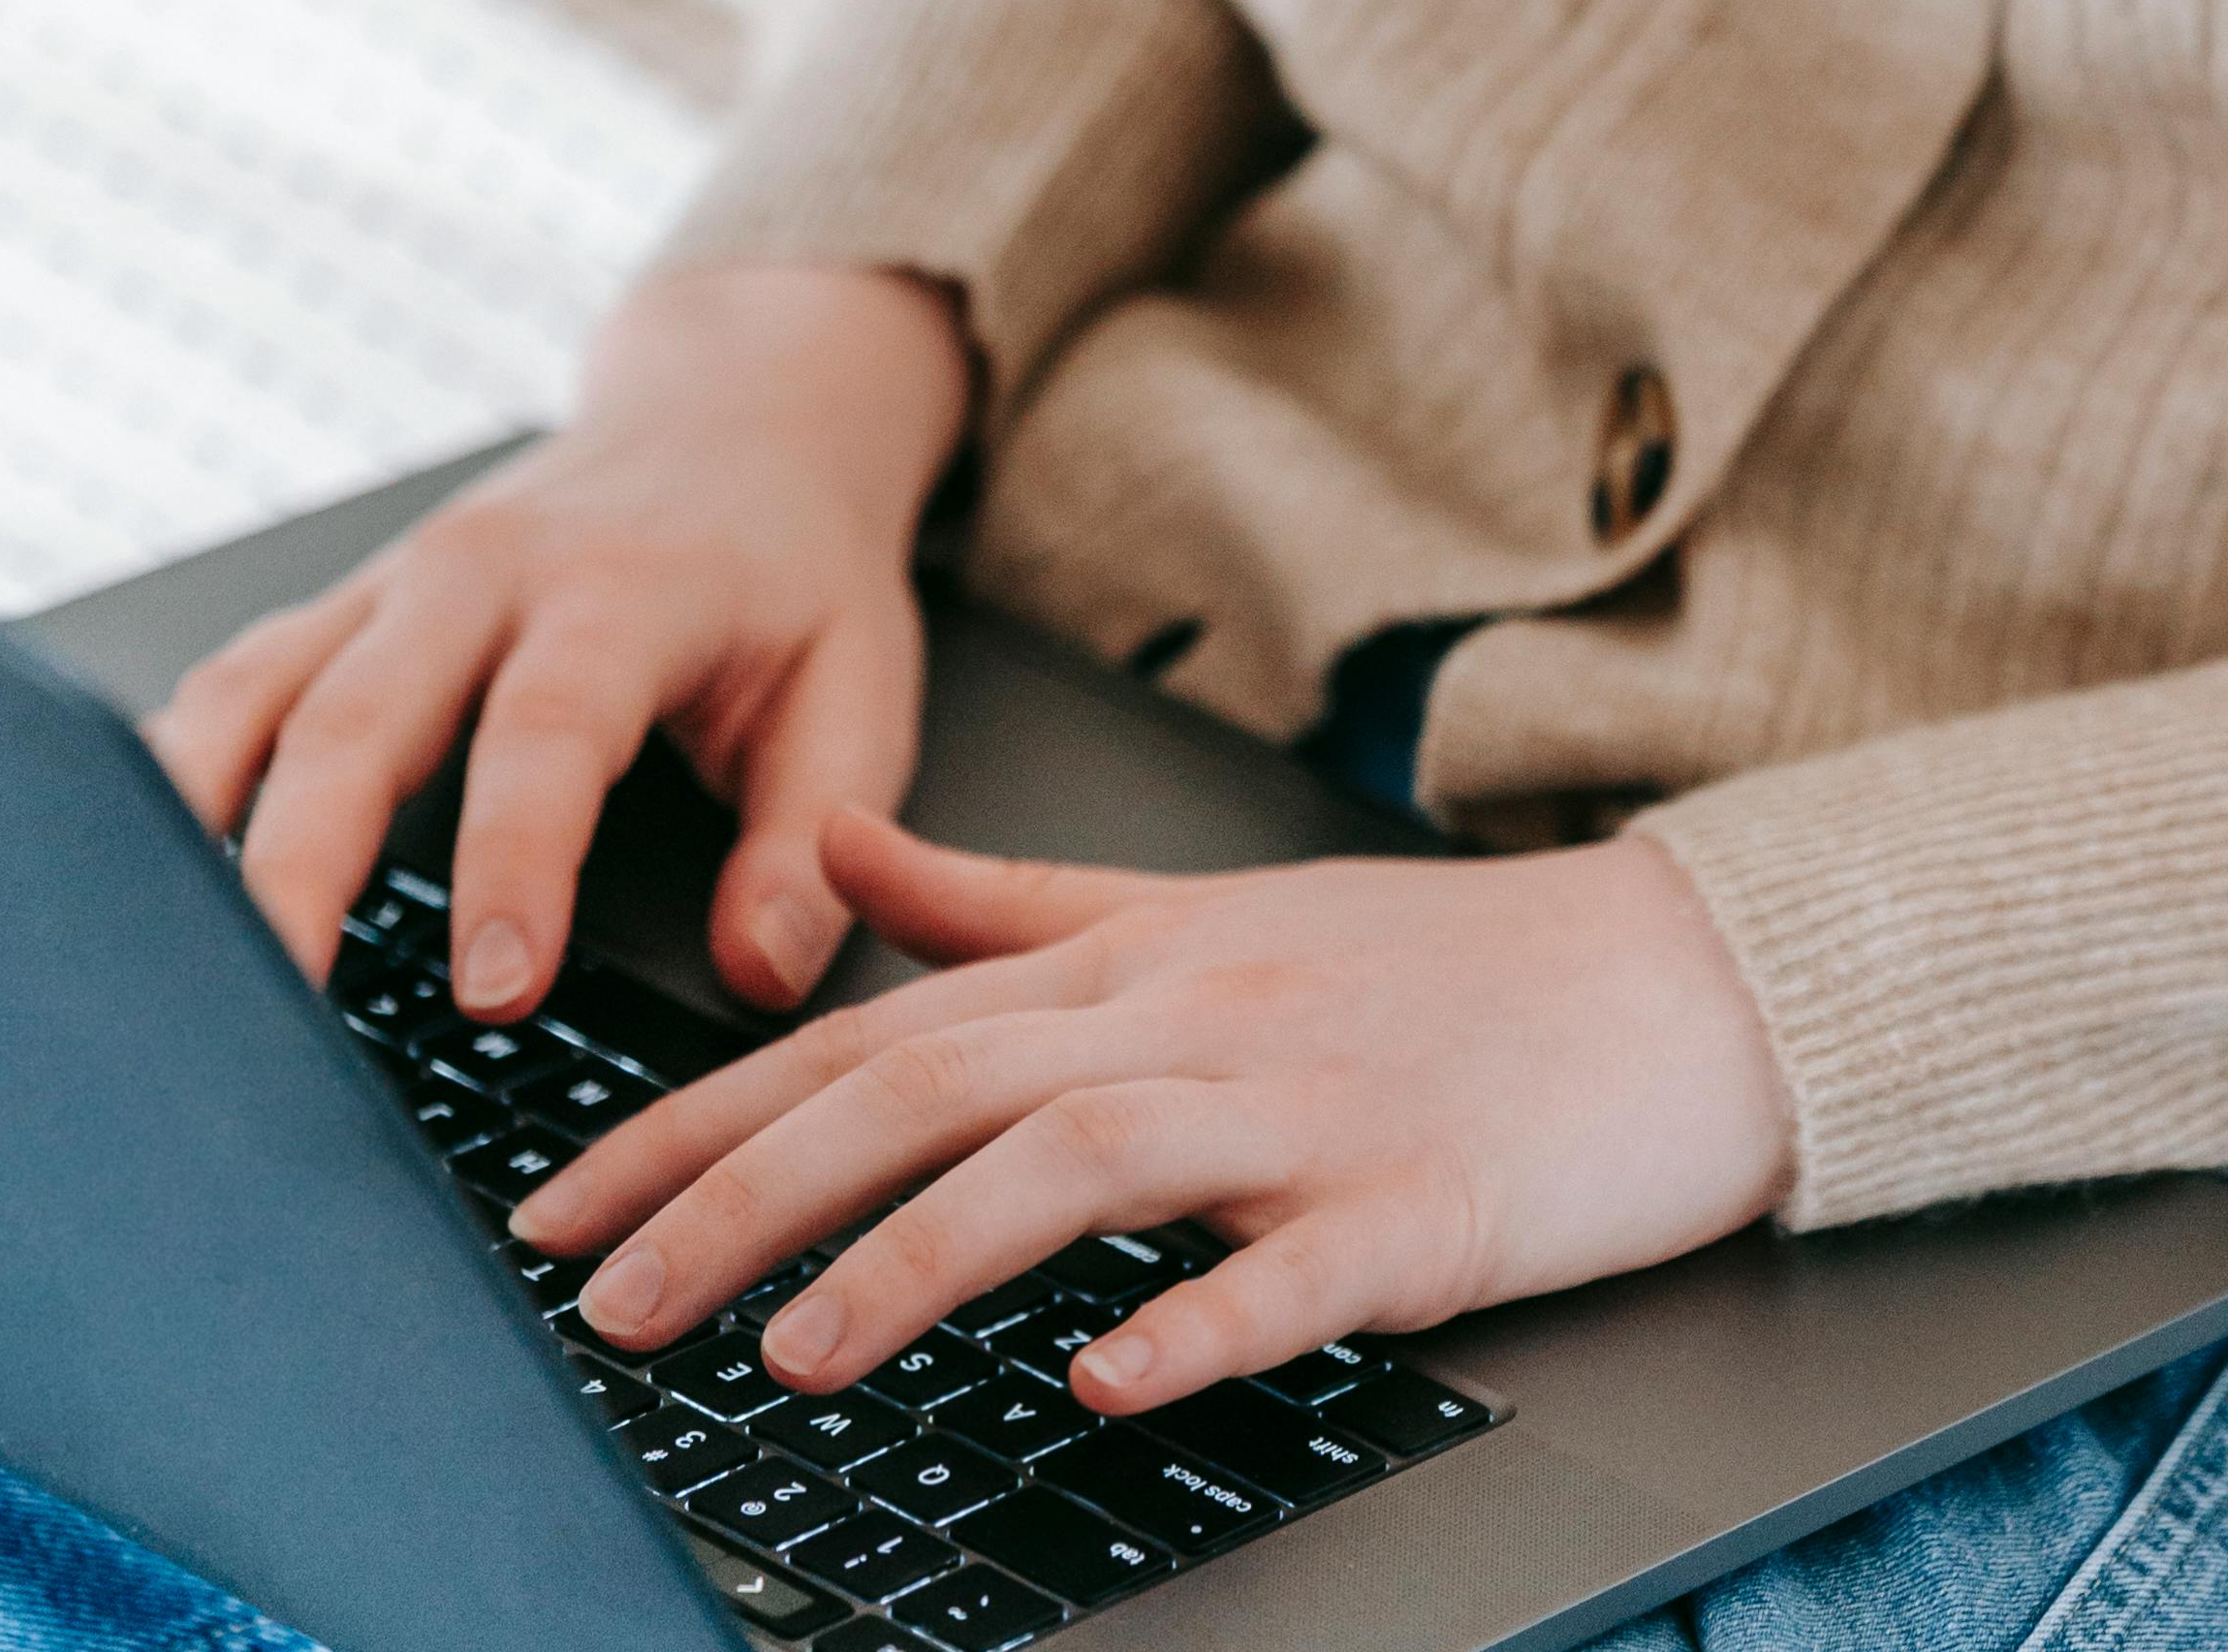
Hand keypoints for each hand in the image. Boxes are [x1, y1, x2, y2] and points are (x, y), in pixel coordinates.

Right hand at [147, 261, 973, 1018]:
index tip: (493, 993)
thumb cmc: (791, 570)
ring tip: (167, 973)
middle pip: (358, 719)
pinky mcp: (337, 612)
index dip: (515, 864)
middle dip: (302, 871)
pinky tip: (138, 882)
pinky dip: (168, 784)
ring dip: (196, 829)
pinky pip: (228, 691)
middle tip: (275, 1015)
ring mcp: (390, 585)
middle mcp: (483, 573)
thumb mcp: (857, 684)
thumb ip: (812, 835)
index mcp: (620, 588)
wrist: (733, 415)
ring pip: (256, 699)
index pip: (550, 732)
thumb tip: (761, 974)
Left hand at [515, 805, 1797, 1404]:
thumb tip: (831, 849)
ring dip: (924, 1256)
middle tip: (605, 1299)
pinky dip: (1190, 1318)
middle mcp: (1196, 1017)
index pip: (869, 1028)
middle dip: (749, 1190)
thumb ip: (1005, 894)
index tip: (553, 1209)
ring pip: (1081, 1160)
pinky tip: (1099, 1378)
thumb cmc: (1431, 969)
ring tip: (793, 1357)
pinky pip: (1293, 1271)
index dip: (699, 1116)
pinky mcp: (1424, 1205)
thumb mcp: (1201, 912)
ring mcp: (1311, 1108)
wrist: (1674, 983)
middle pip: (938, 1082)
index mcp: (1133, 958)